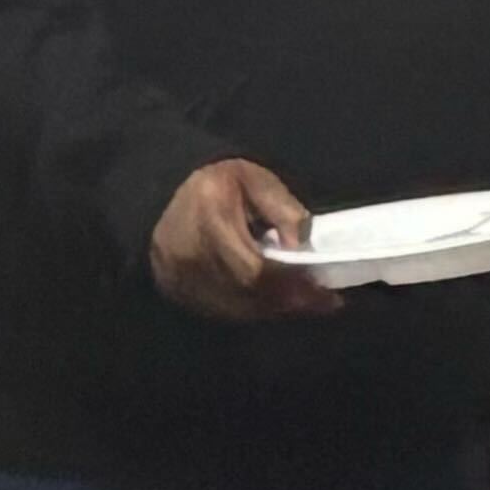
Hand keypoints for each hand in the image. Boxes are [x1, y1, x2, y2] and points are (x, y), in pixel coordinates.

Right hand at [150, 156, 340, 322]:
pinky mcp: (175, 291)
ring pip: (235, 308)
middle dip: (289, 301)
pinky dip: (251, 309)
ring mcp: (176, 278)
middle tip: (322, 301)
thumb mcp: (254, 179)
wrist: (163, 191)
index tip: (327, 293)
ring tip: (305, 302)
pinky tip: (274, 302)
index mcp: (209, 221)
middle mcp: (187, 255)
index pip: (254, 269)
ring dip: (273, 309)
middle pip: (246, 294)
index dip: (292, 285)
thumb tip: (300, 246)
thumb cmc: (215, 182)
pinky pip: (220, 310)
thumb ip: (283, 209)